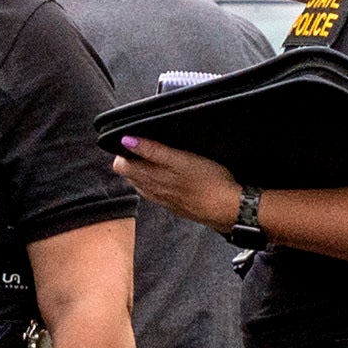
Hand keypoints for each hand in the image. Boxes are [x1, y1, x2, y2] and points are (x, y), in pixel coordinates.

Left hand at [112, 136, 242, 232]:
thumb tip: (127, 140)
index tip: (135, 139)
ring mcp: (162, 199)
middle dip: (132, 159)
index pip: (121, 165)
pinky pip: (155, 192)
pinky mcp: (173, 204)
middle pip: (129, 175)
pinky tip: (170, 176)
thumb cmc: (208, 181)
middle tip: (147, 146)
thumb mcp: (179, 159)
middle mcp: (151, 190)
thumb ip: (151, 150)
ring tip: (159, 158)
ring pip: (141, 184)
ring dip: (144, 170)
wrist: (226, 208)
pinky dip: (156, 182)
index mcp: (149, 178)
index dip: (124, 151)